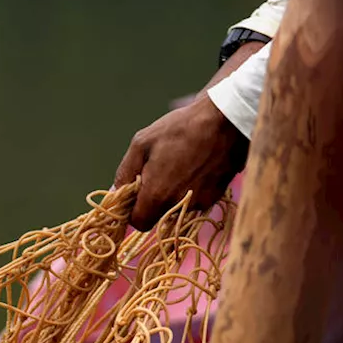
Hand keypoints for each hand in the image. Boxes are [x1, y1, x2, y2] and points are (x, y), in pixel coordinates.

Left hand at [113, 93, 248, 230]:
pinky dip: (190, 189)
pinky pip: (195, 200)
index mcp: (158, 194)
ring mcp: (201, 202)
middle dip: (153, 202)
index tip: (135, 194)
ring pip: (178, 209)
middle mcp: (180, 205)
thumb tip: (116, 193)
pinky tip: (194, 166)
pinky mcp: (217, 196)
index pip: (139, 223)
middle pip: (159, 217)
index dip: (134, 211)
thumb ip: (125, 173)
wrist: (226, 119)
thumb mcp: (141, 144)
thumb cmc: (179, 128)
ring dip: (173, 195)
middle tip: (156, 175)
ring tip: (178, 166)